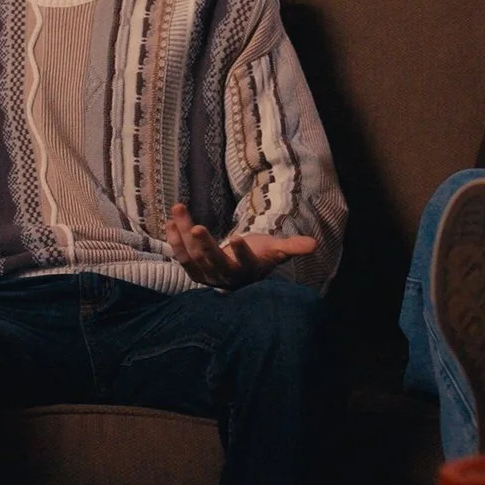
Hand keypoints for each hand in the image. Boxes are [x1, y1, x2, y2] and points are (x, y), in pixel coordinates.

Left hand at [164, 202, 316, 288]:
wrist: (241, 271)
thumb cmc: (259, 256)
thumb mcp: (276, 249)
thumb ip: (293, 246)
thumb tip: (314, 244)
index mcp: (248, 271)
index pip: (245, 263)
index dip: (242, 252)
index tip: (239, 237)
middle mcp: (226, 276)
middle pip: (214, 261)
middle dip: (204, 245)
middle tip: (196, 227)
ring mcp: (207, 275)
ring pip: (193, 255)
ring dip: (183, 233)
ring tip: (178, 208)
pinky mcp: (193, 270)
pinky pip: (181, 256)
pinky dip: (174, 240)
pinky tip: (170, 221)